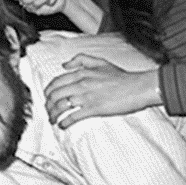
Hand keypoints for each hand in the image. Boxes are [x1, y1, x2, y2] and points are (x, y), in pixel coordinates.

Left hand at [44, 54, 161, 127]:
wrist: (138, 87)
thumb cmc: (121, 76)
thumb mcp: (100, 62)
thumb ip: (81, 59)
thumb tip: (64, 65)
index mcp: (81, 73)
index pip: (56, 82)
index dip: (48, 91)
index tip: (47, 97)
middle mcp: (80, 84)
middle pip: (55, 95)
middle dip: (48, 105)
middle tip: (48, 111)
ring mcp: (86, 97)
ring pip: (61, 106)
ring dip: (53, 114)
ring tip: (53, 119)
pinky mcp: (94, 109)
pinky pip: (73, 116)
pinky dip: (65, 122)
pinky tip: (63, 125)